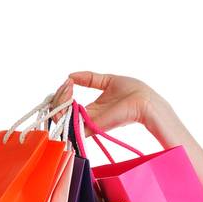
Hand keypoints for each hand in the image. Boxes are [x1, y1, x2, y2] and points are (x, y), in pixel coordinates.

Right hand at [52, 71, 168, 136]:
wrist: (144, 100)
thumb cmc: (133, 91)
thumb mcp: (107, 81)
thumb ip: (89, 79)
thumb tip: (71, 75)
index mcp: (92, 109)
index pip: (68, 106)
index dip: (63, 95)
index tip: (67, 82)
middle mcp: (88, 117)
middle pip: (62, 113)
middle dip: (58, 98)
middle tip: (66, 85)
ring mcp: (90, 122)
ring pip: (62, 118)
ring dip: (58, 103)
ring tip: (66, 88)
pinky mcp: (93, 126)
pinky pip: (70, 124)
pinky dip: (63, 111)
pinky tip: (67, 97)